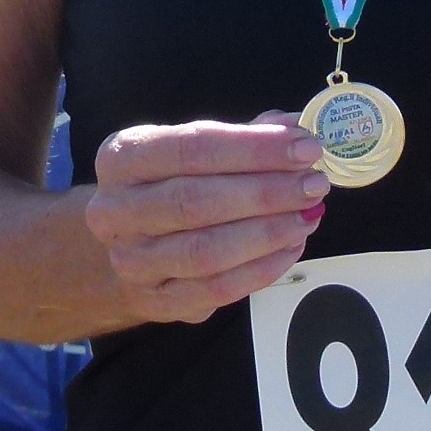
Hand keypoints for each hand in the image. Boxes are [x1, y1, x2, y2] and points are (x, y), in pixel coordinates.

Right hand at [84, 112, 328, 324]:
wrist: (128, 243)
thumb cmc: (170, 184)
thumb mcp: (193, 147)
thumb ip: (244, 136)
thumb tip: (296, 128)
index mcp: (122, 157)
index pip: (191, 147)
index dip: (253, 148)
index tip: (304, 146)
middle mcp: (116, 210)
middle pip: (197, 201)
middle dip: (266, 192)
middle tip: (314, 184)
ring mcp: (131, 262)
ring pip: (206, 251)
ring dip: (267, 233)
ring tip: (308, 215)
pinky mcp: (154, 302)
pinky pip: (215, 290)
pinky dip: (261, 269)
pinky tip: (291, 246)